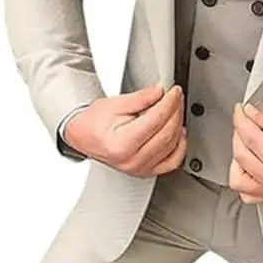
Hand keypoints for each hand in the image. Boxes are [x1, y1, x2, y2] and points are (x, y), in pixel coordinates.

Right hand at [65, 84, 186, 177]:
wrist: (82, 137)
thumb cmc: (93, 123)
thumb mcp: (114, 104)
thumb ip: (140, 99)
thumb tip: (160, 92)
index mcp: (122, 144)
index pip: (156, 120)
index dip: (169, 103)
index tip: (174, 91)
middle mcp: (132, 160)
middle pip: (166, 133)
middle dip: (175, 111)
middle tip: (176, 97)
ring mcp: (140, 168)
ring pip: (171, 146)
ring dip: (178, 125)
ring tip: (176, 110)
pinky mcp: (145, 171)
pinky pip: (171, 162)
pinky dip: (179, 147)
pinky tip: (179, 133)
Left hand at [229, 102, 262, 203]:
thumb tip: (252, 114)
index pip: (250, 137)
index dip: (242, 120)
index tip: (240, 110)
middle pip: (240, 154)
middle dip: (239, 133)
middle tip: (246, 121)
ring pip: (237, 178)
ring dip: (238, 158)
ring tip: (247, 144)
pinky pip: (247, 193)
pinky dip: (242, 179)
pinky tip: (248, 165)